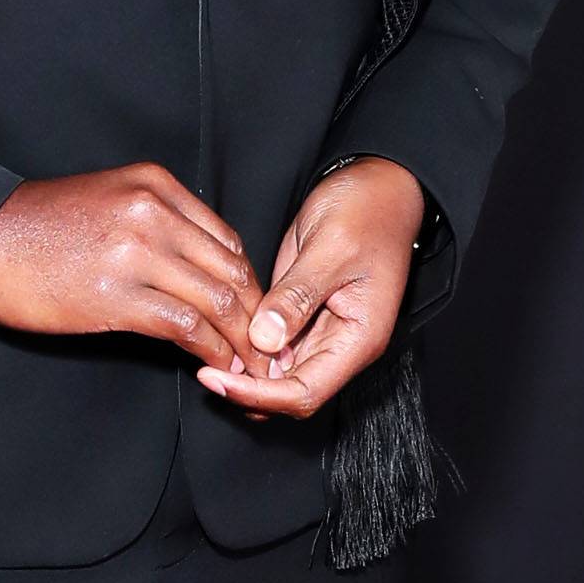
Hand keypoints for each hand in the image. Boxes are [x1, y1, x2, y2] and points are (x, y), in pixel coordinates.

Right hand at [0, 165, 263, 373]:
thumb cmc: (33, 229)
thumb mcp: (106, 202)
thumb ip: (154, 223)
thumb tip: (195, 270)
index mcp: (154, 185)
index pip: (226, 239)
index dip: (249, 284)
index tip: (254, 315)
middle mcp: (152, 212)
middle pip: (231, 269)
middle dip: (258, 316)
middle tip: (270, 350)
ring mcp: (135, 252)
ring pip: (218, 300)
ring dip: (244, 341)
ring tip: (254, 369)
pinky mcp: (116, 295)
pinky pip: (185, 326)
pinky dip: (211, 352)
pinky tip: (217, 368)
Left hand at [196, 159, 424, 419]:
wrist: (378, 188)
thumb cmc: (367, 212)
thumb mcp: (330, 249)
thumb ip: (297, 297)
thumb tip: (265, 340)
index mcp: (359, 338)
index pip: (304, 392)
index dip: (259, 394)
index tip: (216, 378)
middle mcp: (342, 345)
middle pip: (290, 393)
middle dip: (247, 390)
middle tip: (204, 370)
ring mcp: (324, 332)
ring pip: (280, 375)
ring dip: (246, 373)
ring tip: (207, 354)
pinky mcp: (306, 316)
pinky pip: (276, 347)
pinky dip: (250, 349)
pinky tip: (223, 335)